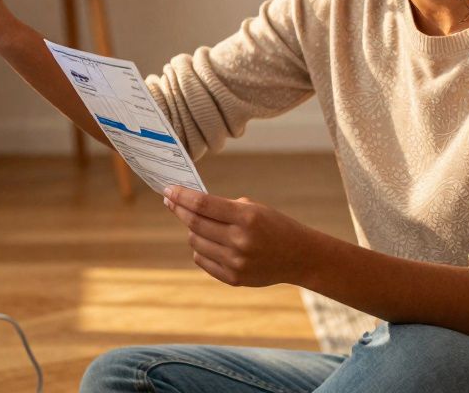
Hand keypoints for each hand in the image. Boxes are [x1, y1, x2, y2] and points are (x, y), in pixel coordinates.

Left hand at [163, 185, 317, 287]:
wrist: (299, 257)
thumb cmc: (275, 226)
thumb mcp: (255, 208)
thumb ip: (223, 207)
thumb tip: (188, 204)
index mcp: (246, 217)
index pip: (203, 204)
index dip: (182, 196)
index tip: (168, 190)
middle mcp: (240, 240)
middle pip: (194, 223)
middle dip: (179, 209)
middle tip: (171, 201)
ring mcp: (236, 262)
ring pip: (195, 242)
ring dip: (192, 230)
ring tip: (199, 224)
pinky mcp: (233, 278)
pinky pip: (202, 259)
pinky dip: (200, 248)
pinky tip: (208, 242)